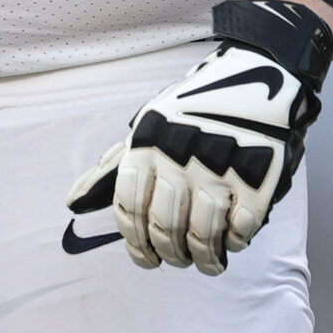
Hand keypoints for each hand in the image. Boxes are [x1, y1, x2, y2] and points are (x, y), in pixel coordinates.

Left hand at [67, 0, 326, 274]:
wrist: (257, 71)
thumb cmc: (194, 108)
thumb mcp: (148, 125)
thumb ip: (112, 167)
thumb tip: (74, 203)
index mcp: (147, 142)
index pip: (128, 209)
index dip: (135, 243)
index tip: (147, 258)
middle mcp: (178, 154)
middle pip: (164, 227)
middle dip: (170, 253)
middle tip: (178, 259)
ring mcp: (219, 165)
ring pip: (202, 236)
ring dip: (205, 258)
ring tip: (208, 261)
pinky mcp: (258, 176)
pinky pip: (240, 229)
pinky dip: (235, 242)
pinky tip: (232, 238)